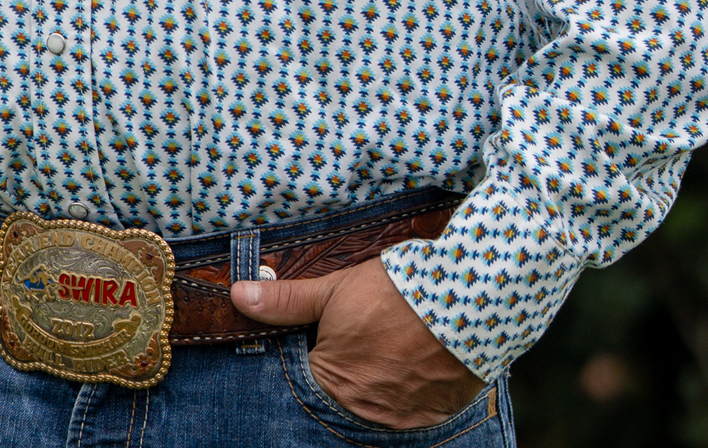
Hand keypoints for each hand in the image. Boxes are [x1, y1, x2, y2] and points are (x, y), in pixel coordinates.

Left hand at [231, 256, 480, 430]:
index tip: (325, 344)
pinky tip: (413, 364)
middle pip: (343, 400)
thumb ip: (287, 301)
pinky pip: (412, 413)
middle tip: (363, 347)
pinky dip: (409, 393)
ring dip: (378, 386)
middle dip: (347, 376)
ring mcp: (401, 419)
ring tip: (389, 351)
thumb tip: (239, 296)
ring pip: (378, 408)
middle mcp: (364, 413)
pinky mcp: (435, 417)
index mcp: (333, 385)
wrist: (468, 297)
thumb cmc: (395, 291)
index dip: (315, 361)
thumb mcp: (336, 288)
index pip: (306, 387)